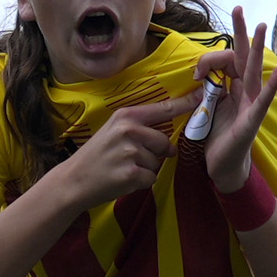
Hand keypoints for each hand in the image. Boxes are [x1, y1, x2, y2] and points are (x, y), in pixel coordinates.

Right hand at [45, 93, 191, 210]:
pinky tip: (122, 179)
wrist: (74, 180)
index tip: (202, 94)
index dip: (185, 103)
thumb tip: (168, 130)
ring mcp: (130, 152)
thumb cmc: (97, 156)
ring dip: (145, 169)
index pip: (164, 108)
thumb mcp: (113, 131)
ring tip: (122, 168)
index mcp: (126, 116)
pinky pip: (151, 178)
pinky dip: (141, 182)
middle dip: (155, 153)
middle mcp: (129, 130)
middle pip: (164, 142)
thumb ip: (139, 126)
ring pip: (157, 162)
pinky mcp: (132, 173)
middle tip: (130, 158)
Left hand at [196, 10, 276, 194]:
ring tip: (260, 25)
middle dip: (240, 32)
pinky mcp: (253, 121)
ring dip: (257, 47)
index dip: (208, 61)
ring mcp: (251, 104)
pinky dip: (273, 85)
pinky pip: (264, 100)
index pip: (224, 62)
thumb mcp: (207, 108)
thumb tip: (200, 74)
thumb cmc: (217, 136)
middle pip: (242, 56)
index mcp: (232, 87)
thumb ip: (207, 89)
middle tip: (238, 7)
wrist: (221, 166)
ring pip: (253, 71)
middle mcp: (245, 92)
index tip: (196, 72)